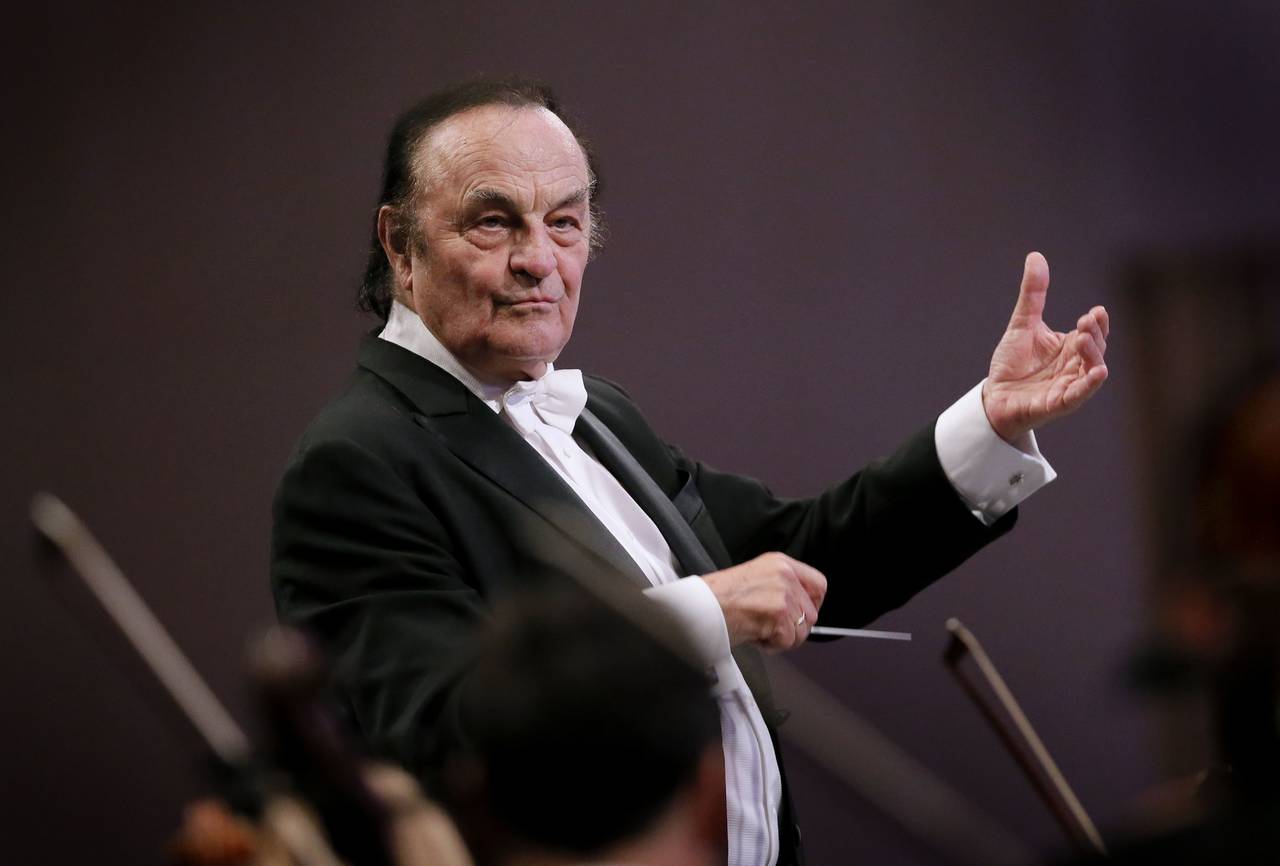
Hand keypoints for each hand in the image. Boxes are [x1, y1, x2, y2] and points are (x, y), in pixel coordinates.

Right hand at [701, 552, 826, 651]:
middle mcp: (785, 576)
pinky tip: (756, 635)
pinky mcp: (779, 614)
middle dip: (794, 628)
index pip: (819, 584)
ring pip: (802, 631)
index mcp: (781, 563)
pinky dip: (772, 646)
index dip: (814, 603)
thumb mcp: (756, 577)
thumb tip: (799, 608)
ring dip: (782, 638)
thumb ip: (781, 587)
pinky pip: (788, 641)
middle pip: (812, 613)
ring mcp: (784, 594)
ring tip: (760, 630)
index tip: (803, 614)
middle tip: (772, 628)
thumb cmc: (720, 596)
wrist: (703, 606)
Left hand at [982, 252, 1109, 441]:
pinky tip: (1098, 373)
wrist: (993, 396)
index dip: (1098, 322)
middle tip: (1086, 321)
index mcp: (1070, 347)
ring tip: (1083, 339)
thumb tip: (1035, 255)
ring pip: (1091, 371)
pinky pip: (1079, 395)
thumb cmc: (1012, 363)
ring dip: (1093, 356)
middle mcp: (1074, 366)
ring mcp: (1069, 385)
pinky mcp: (1058, 403)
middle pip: (1096, 349)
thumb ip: (1033, 294)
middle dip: (1095, 335)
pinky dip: (1089, 385)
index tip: (1095, 311)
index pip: (1093, 332)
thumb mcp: (1022, 323)